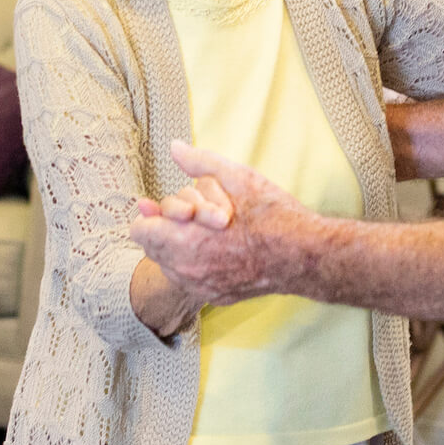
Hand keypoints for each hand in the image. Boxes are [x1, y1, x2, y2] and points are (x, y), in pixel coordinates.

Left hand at [129, 140, 311, 304]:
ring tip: (213, 231)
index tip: (168, 206)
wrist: (303, 255)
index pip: (140, 230)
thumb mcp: (237, 177)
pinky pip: (191, 279)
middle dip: (169, 227)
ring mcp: (200, 287)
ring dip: (182, 246)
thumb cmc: (272, 215)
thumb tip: (174, 148)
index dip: (153, 213)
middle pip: (153, 246)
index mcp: (184, 240)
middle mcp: (186, 270)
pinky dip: (199, 263)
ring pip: (171, 264)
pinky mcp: (214, 296)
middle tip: (198, 214)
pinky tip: (222, 249)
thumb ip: (200, 163)